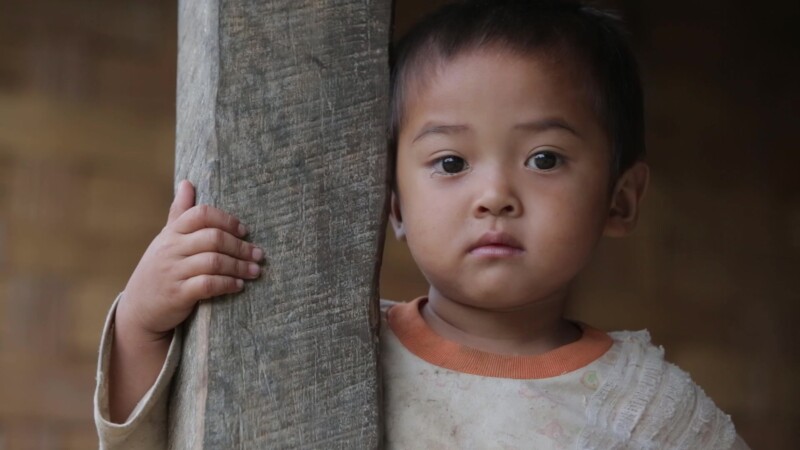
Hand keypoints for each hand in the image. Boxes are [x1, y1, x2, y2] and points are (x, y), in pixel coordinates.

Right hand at [116, 180, 262, 341]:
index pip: (201, 214)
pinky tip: (239, 285)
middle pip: (213, 238)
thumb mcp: (166, 239)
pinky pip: (207, 284)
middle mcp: (171, 249)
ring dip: (239, 266)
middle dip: (240, 246)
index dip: (226, 220)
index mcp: (171, 233)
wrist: (138, 309)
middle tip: (258, 254)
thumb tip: (187, 182)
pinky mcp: (178, 294)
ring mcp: (173, 272)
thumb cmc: (159, 268)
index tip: (244, 230)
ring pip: (214, 261)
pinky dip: (227, 283)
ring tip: (255, 271)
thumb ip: (179, 212)